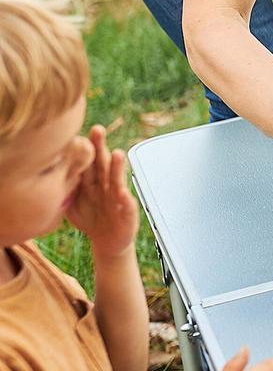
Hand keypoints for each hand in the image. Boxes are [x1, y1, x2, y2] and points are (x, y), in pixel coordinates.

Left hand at [66, 126, 139, 260]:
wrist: (107, 241)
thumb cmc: (90, 218)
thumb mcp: (73, 203)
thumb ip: (65, 187)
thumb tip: (46, 172)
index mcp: (92, 181)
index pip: (88, 161)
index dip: (84, 146)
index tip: (77, 132)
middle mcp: (106, 185)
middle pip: (103, 164)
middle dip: (101, 147)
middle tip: (97, 130)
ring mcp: (118, 198)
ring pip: (117, 181)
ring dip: (118, 167)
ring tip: (118, 154)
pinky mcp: (128, 214)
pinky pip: (126, 207)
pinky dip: (125, 201)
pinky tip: (123, 194)